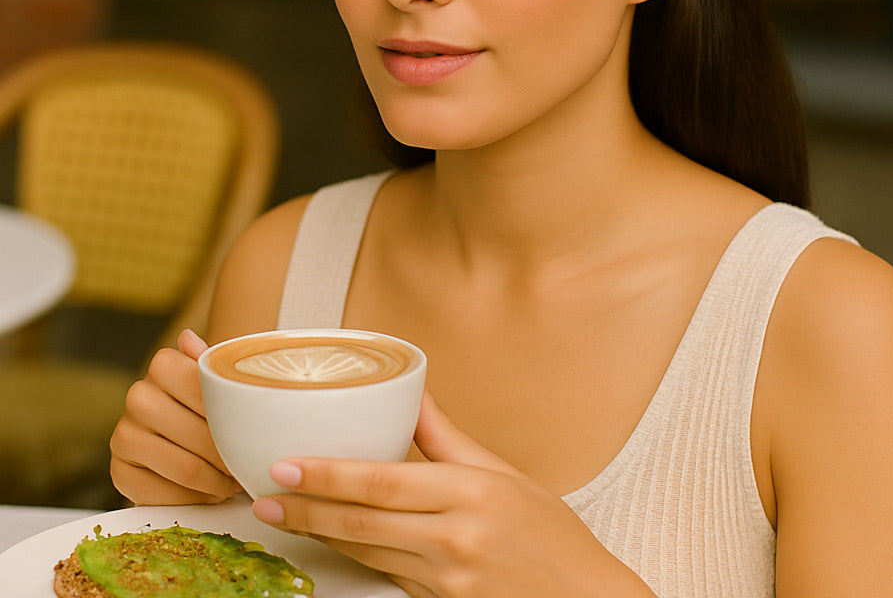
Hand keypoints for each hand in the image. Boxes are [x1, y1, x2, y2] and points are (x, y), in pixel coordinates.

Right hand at [110, 329, 241, 504]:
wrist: (181, 436)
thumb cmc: (210, 403)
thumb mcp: (218, 379)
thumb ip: (211, 362)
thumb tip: (187, 337)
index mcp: (163, 365)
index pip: (204, 391)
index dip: (233, 418)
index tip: (253, 434)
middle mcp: (137, 396)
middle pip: (195, 433)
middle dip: (227, 456)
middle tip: (248, 467)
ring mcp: (123, 434)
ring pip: (181, 465)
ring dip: (214, 481)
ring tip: (234, 483)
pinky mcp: (118, 471)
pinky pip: (160, 493)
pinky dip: (192, 498)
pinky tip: (210, 493)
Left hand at [252, 393, 654, 597]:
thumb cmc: (550, 532)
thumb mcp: (504, 473)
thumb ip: (447, 437)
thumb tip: (413, 394)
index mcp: (470, 493)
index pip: (382, 481)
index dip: (327, 476)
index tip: (285, 467)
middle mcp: (454, 539)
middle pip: (362, 524)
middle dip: (306, 511)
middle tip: (262, 497)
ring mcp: (445, 581)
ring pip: (366, 554)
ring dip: (321, 535)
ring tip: (283, 516)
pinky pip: (387, 578)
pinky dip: (357, 558)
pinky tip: (333, 542)